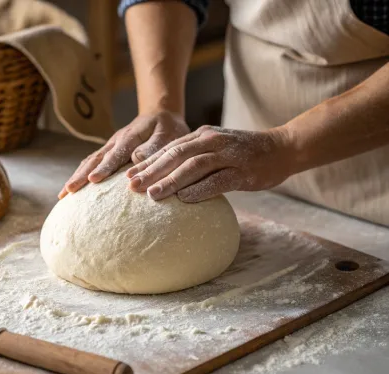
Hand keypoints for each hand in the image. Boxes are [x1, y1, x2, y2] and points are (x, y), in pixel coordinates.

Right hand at [58, 111, 189, 198]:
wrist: (160, 113)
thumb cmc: (167, 127)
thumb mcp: (168, 133)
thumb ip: (154, 146)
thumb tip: (136, 159)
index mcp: (130, 137)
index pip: (115, 154)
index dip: (104, 167)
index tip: (92, 180)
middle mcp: (115, 141)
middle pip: (95, 159)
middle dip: (81, 175)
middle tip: (68, 191)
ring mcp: (109, 146)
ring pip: (89, 161)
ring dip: (76, 176)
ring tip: (64, 194)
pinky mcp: (108, 151)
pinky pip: (91, 163)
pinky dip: (80, 174)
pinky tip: (72, 188)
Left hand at [126, 125, 293, 202]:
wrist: (282, 148)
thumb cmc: (244, 153)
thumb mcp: (216, 149)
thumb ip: (194, 159)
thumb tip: (166, 178)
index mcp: (203, 136)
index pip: (169, 149)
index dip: (147, 163)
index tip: (127, 176)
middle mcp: (212, 141)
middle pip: (176, 155)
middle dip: (151, 171)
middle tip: (131, 187)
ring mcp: (228, 155)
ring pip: (193, 166)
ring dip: (171, 181)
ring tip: (152, 195)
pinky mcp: (242, 171)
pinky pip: (218, 181)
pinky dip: (199, 190)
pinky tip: (184, 200)